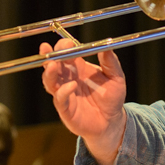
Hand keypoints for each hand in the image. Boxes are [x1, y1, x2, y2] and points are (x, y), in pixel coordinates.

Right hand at [41, 39, 126, 164]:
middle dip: (49, 56)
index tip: (67, 43)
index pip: (66, 53)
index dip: (64, 47)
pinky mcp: (66, 109)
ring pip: (49, 81)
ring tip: (52, 65)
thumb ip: (110, 62)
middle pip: (53, 64)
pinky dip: (63, 91)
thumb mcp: (116, 77)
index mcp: (78, 68)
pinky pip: (60, 99)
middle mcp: (68, 79)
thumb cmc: (112, 98)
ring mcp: (65, 94)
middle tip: (49, 49)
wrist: (112, 122)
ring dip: (49, 72)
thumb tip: (107, 47)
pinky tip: (71, 86)